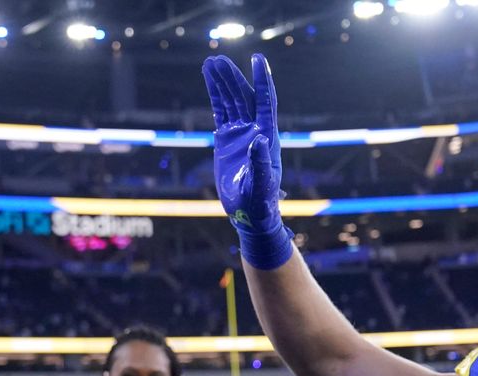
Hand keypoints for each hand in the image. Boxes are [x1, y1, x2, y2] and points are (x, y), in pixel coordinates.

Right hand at [201, 53, 292, 269]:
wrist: (250, 213)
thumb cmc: (260, 202)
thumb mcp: (261, 184)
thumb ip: (260, 163)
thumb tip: (259, 140)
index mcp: (268, 137)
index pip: (266, 102)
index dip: (262, 81)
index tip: (257, 59)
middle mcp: (256, 130)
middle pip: (245, 97)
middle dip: (233, 78)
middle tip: (218, 61)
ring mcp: (241, 133)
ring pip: (232, 101)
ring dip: (223, 82)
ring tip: (211, 63)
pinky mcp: (227, 139)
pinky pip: (221, 112)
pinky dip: (215, 95)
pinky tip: (209, 79)